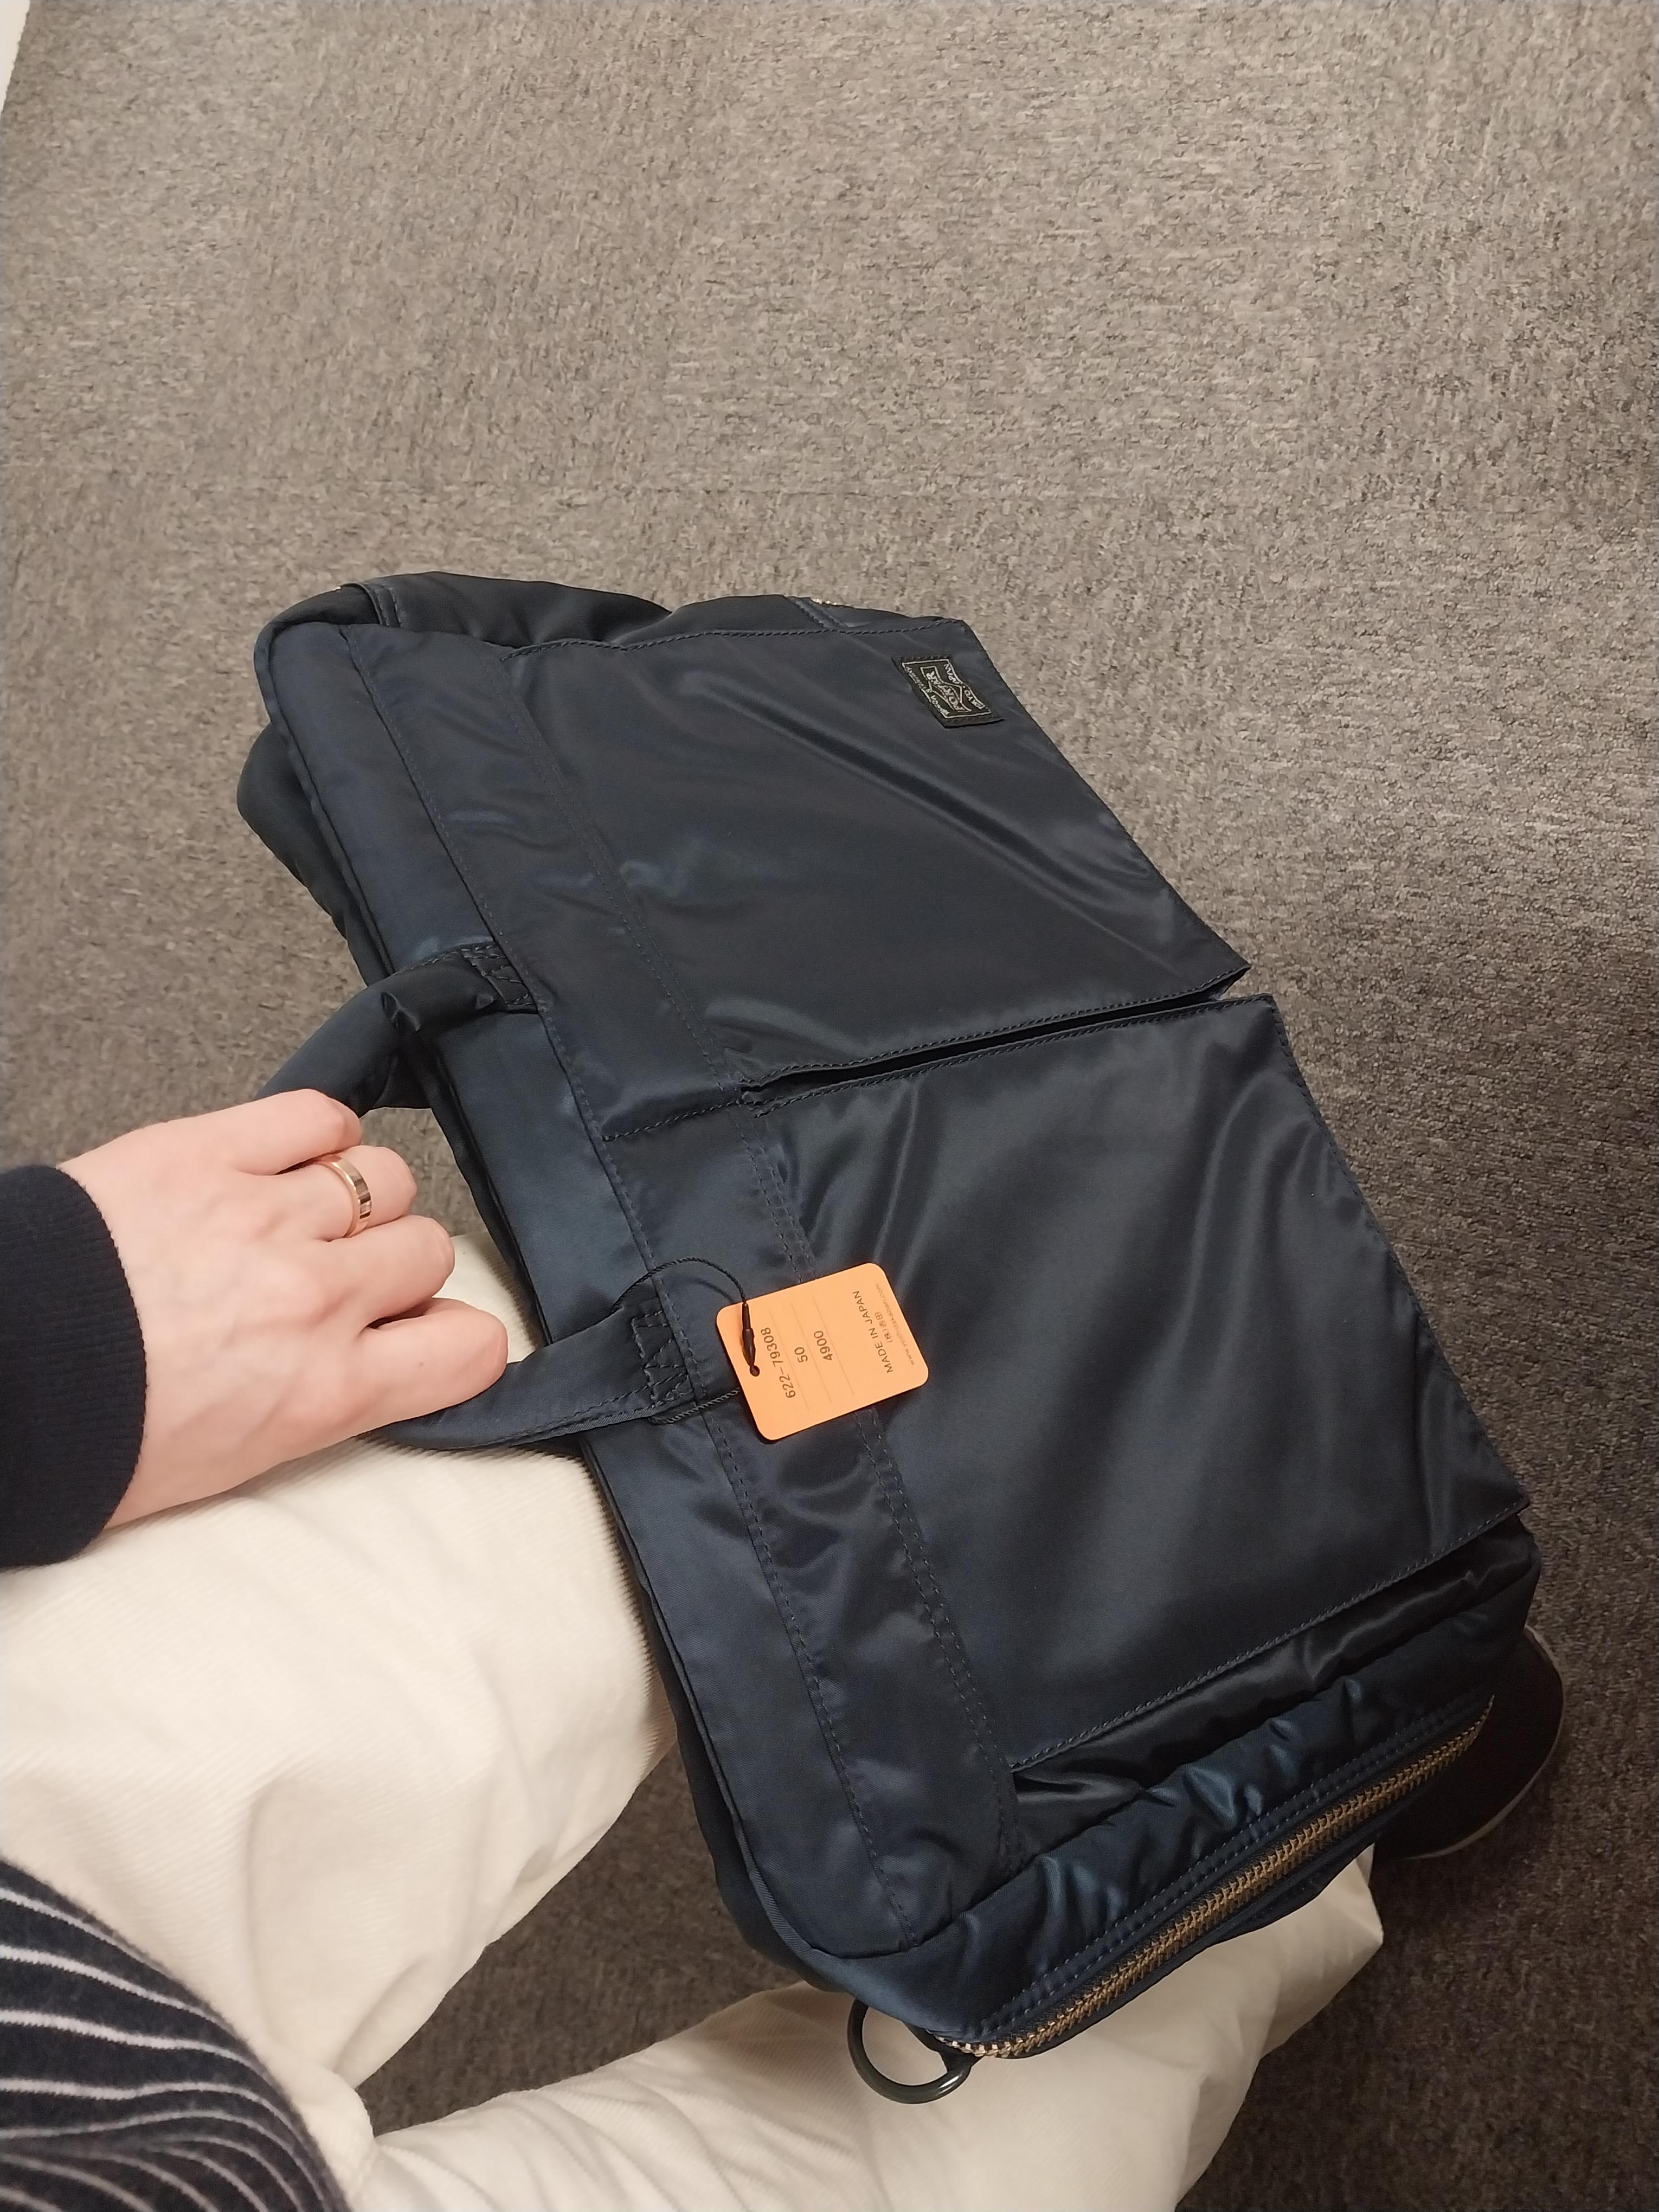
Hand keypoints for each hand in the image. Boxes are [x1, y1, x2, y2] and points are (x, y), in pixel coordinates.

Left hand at [60, 1090, 509, 1525]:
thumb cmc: (93, 1436)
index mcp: (324, 1389)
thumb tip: (375, 1366)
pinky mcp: (208, 1154)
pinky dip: (318, 1134)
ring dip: (358, 1200)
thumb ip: (323, 1405)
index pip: (469, 1348)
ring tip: (305, 1217)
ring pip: (384, 1179)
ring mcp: (266, 1216)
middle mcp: (316, 1297)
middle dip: (394, 1267)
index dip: (456, 1341)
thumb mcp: (233, 1462)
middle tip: (340, 1282)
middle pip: (428, 1251)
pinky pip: (314, 1117)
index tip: (425, 1339)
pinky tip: (291, 1160)